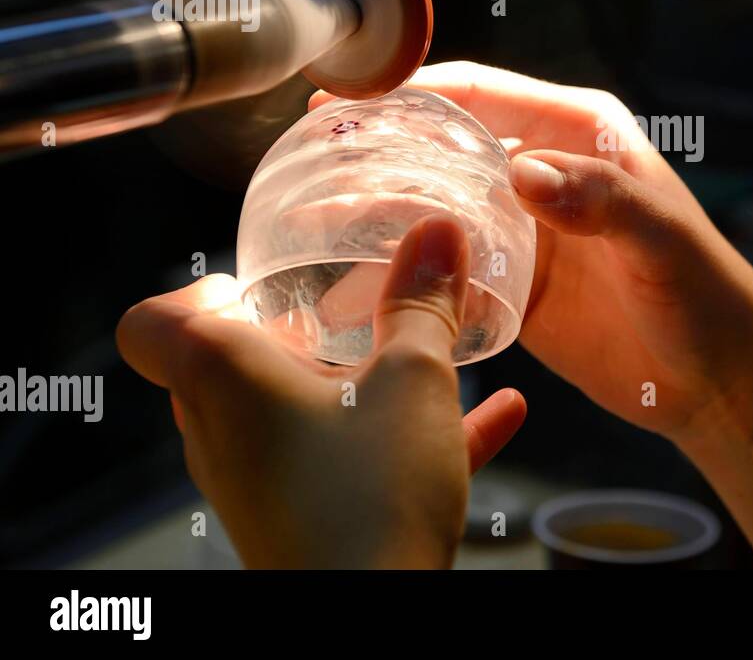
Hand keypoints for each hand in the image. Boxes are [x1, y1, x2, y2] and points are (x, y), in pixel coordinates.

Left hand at [117, 214, 525, 568]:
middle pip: (233, 362)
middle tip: (361, 305)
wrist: (370, 624)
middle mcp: (223, 431)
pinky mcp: (301, 520)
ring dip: (360, 380)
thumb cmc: (368, 496)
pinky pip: (347, 459)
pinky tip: (498, 414)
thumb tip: (437, 233)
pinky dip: (400, 434)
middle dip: (301, 330)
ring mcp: (258, 482)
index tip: (263, 284)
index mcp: (222, 376)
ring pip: (298, 411)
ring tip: (434, 356)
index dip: (197, 292)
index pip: (152, 325)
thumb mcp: (413, 379)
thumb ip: (423, 303)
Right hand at [311, 63, 752, 439]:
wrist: (716, 378)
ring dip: (377, 215)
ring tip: (311, 226)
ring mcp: (522, 230)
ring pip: (432, 209)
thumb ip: (599, 199)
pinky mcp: (512, 286)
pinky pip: (445, 270)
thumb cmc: (705, 292)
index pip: (478, 94)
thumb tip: (523, 172)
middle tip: (308, 167)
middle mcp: (541, 172)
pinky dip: (403, 276)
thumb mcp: (660, 237)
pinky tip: (352, 288)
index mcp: (577, 134)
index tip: (342, 99)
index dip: (408, 91)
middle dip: (375, 153)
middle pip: (441, 147)